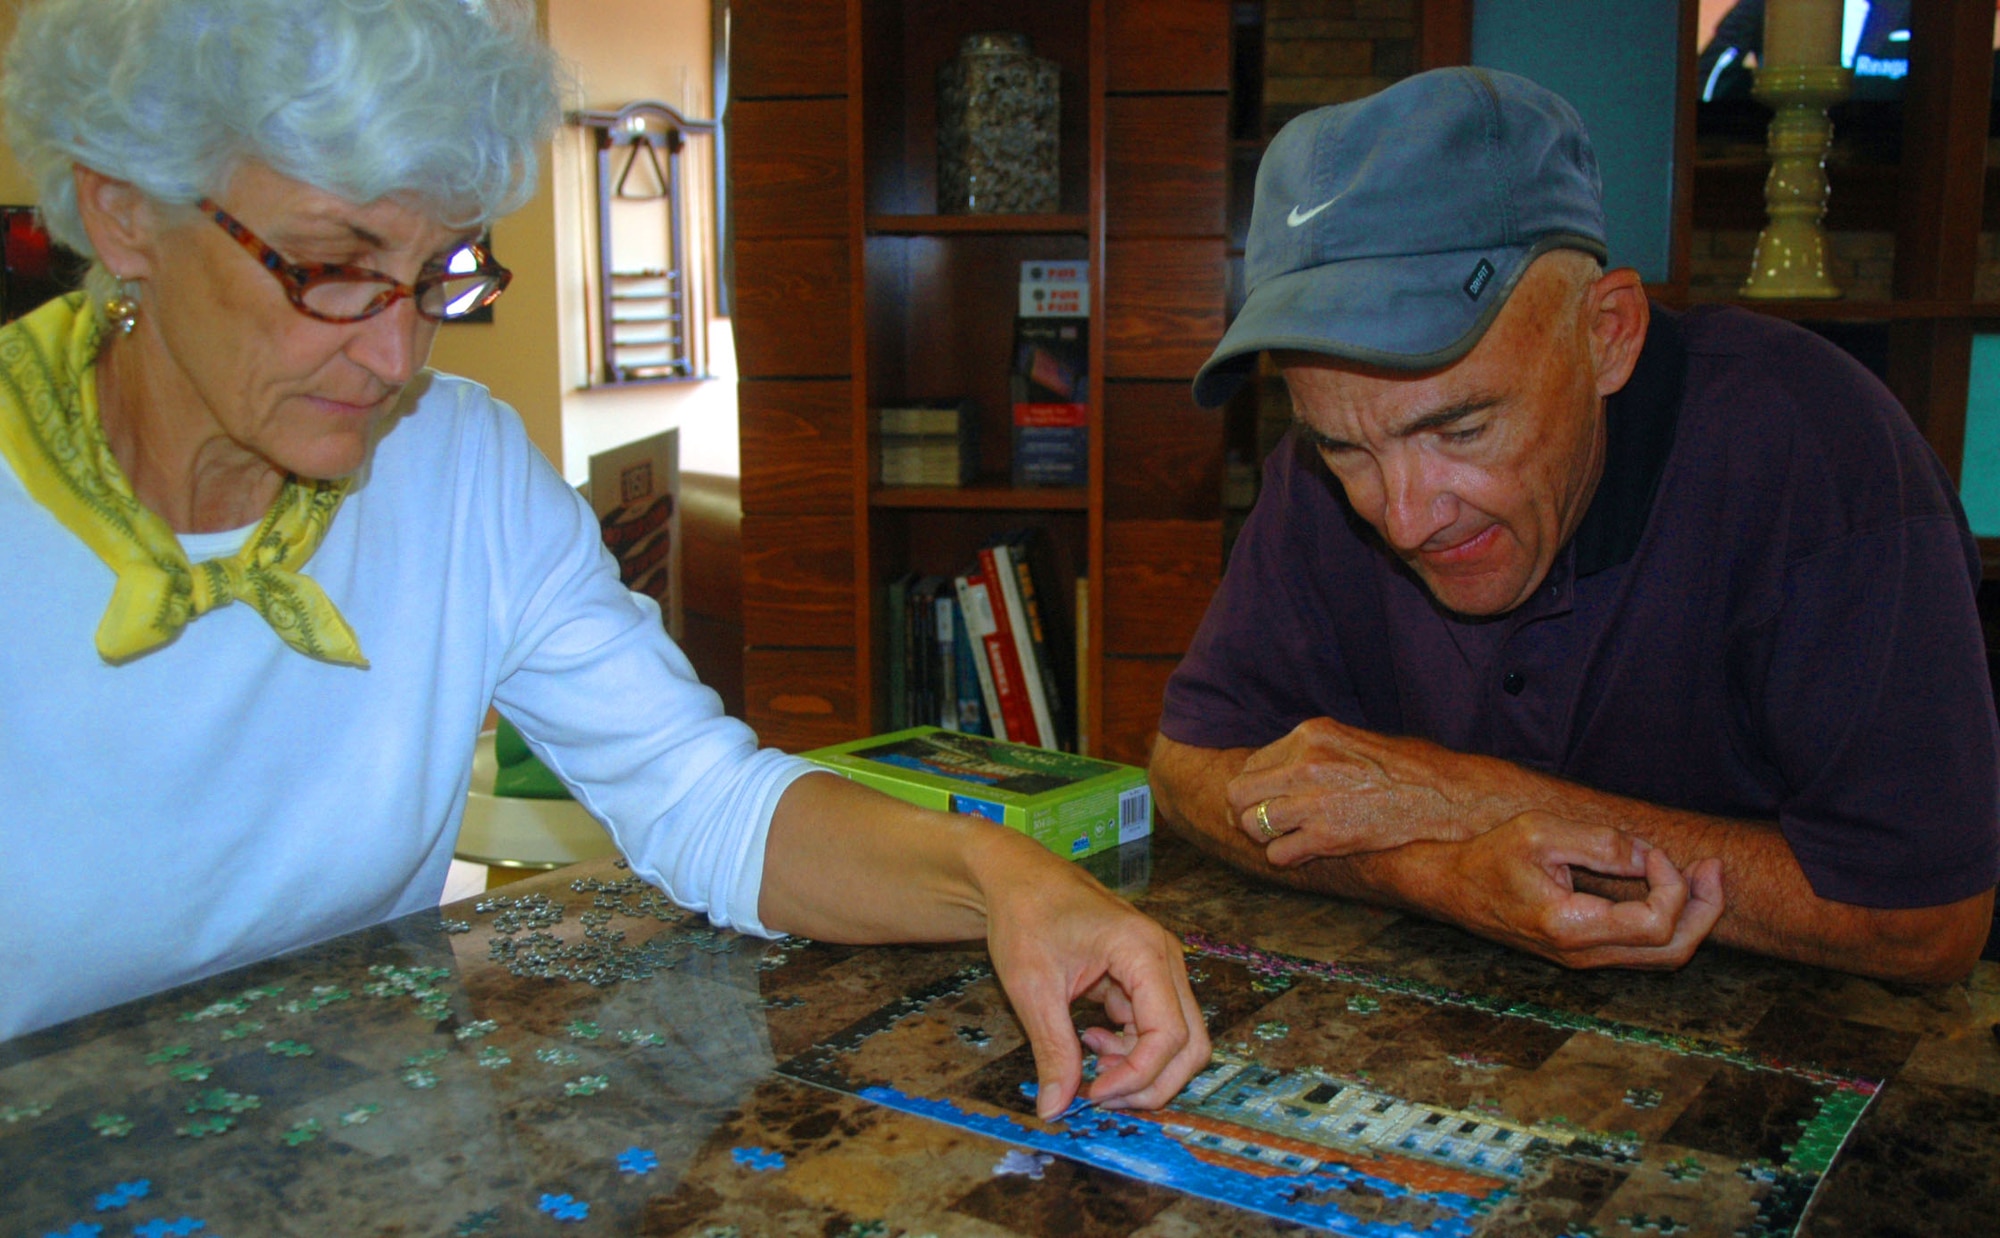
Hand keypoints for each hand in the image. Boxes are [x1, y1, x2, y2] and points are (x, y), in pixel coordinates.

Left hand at [977, 838, 1210, 1118]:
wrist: (1018, 878)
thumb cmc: (1026, 916)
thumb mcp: (1032, 989)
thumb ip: (1052, 1051)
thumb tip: (1055, 1109)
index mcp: (1143, 952)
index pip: (1169, 1034)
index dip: (1137, 1076)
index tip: (1094, 1094)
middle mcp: (1164, 959)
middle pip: (1190, 1043)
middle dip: (1150, 1081)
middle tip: (1100, 1094)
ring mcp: (1158, 968)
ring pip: (1177, 1040)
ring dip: (1140, 1067)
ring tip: (1091, 1065)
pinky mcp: (1145, 978)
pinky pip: (1155, 1028)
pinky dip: (1129, 1048)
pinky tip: (1091, 1040)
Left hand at [1226, 717, 1499, 860]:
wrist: (1445, 796)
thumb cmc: (1406, 768)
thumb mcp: (1352, 740)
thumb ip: (1312, 750)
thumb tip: (1278, 770)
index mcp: (1309, 734)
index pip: (1252, 763)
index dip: (1254, 787)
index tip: (1263, 800)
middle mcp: (1305, 763)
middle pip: (1239, 793)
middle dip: (1243, 812)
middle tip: (1259, 825)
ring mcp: (1313, 800)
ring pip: (1253, 824)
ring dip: (1264, 836)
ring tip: (1286, 839)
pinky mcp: (1327, 836)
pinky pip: (1278, 853)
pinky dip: (1285, 857)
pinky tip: (1305, 853)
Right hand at [1438, 812, 1725, 968]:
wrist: (1451, 888)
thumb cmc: (1489, 857)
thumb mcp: (1540, 833)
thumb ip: (1599, 842)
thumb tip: (1646, 854)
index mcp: (1571, 927)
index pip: (1655, 922)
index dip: (1670, 882)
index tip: (1647, 850)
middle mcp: (1582, 955)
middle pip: (1673, 950)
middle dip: (1705, 908)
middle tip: (1713, 868)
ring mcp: (1584, 958)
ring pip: (1663, 956)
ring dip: (1692, 917)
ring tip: (1701, 876)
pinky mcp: (1584, 951)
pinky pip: (1644, 949)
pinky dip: (1669, 922)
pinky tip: (1668, 887)